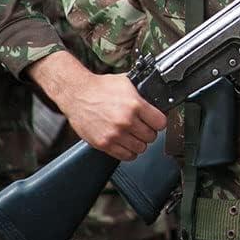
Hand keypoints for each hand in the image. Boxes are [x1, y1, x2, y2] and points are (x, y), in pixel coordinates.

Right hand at [28, 51, 166, 159]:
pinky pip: (125, 156)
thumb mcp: (128, 83)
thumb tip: (158, 98)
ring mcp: (115, 134)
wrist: (77, 94)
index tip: (156, 121)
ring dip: (139, 142)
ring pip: (140, 148)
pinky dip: (129, 151)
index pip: (161, 123)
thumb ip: (144, 94)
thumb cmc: (101, 87)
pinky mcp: (104, 144)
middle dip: (149, 131)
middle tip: (143, 127)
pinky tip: (126, 143)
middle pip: (152, 136)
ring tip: (134, 135)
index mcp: (135, 105)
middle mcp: (126, 121)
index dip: (159, 121)